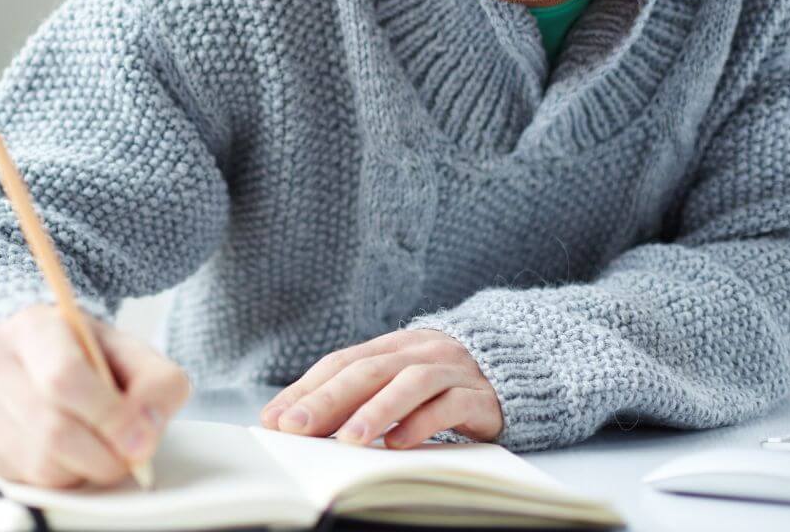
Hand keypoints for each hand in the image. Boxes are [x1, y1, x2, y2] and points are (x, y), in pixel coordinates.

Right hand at [0, 303, 191, 487]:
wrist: (37, 358)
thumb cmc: (88, 356)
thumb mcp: (131, 353)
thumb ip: (155, 384)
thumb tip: (145, 433)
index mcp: (33, 326)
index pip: (64, 378)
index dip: (108, 417)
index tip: (139, 440)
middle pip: (52, 430)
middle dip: (102, 454)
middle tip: (128, 457)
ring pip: (39, 463)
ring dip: (82, 469)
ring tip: (97, 448)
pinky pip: (24, 479)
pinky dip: (58, 477)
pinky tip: (69, 453)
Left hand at [258, 329, 502, 447]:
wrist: (514, 368)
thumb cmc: (439, 382)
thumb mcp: (396, 381)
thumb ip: (352, 395)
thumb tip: (291, 421)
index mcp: (390, 346)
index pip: (340, 363)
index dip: (306, 389)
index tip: (275, 419)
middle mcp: (417, 351)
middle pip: (367, 371)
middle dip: (327, 400)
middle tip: (297, 428)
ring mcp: (450, 369)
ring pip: (409, 383)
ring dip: (376, 411)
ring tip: (348, 440)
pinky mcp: (480, 395)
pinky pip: (450, 405)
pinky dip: (423, 422)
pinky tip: (400, 444)